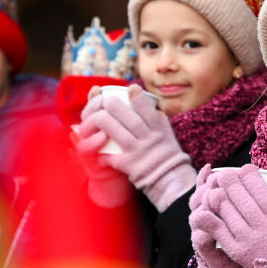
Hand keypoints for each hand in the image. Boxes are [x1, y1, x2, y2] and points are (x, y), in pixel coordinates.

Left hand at [77, 84, 195, 211]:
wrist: (170, 180)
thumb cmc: (168, 156)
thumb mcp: (168, 136)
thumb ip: (161, 122)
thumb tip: (155, 107)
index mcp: (159, 131)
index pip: (149, 111)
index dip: (139, 98)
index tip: (131, 87)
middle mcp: (149, 140)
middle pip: (132, 120)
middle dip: (117, 108)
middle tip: (106, 99)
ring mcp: (139, 152)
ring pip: (120, 135)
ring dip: (107, 124)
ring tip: (97, 116)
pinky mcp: (130, 165)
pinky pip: (114, 158)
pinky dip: (104, 155)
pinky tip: (97, 152)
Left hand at [192, 165, 266, 267]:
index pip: (256, 184)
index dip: (247, 172)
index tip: (244, 169)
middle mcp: (262, 224)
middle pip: (237, 193)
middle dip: (228, 179)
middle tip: (224, 176)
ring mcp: (248, 238)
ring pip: (224, 208)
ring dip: (217, 195)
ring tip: (216, 191)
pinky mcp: (236, 250)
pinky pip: (217, 229)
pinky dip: (207, 217)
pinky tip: (203, 209)